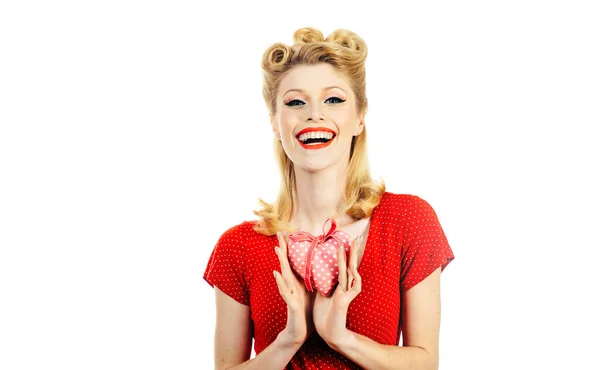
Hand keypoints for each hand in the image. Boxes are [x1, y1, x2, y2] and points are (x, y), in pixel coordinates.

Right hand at [273, 231, 314, 345]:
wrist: (300, 332)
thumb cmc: (306, 312)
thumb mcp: (312, 293)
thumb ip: (313, 279)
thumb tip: (321, 265)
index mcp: (299, 282)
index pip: (294, 261)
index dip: (291, 248)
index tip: (290, 232)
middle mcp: (292, 285)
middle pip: (287, 263)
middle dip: (284, 248)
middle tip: (279, 232)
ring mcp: (290, 294)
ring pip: (284, 275)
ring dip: (281, 261)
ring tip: (277, 248)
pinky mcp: (291, 304)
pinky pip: (285, 292)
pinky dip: (280, 283)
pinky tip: (277, 274)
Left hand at [313, 238, 361, 349]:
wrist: (329, 334)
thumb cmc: (325, 316)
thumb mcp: (321, 295)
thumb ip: (322, 283)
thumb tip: (316, 271)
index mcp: (338, 286)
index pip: (343, 266)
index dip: (344, 254)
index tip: (344, 241)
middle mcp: (344, 288)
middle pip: (350, 266)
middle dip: (352, 252)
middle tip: (355, 238)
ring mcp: (346, 294)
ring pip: (349, 274)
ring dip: (346, 260)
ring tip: (342, 247)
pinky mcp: (344, 302)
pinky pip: (351, 288)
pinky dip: (353, 279)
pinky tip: (351, 270)